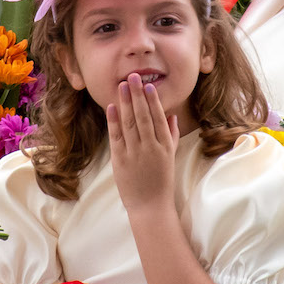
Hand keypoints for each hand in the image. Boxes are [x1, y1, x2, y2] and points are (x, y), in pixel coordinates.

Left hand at [107, 74, 178, 217]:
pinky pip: (116, 137)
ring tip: (122, 86)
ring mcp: (134, 154)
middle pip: (143, 117)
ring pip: (129, 124)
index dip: (153, 101)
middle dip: (137, 95)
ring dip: (125, 103)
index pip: (158, 119)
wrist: (150, 206)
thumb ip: (171, 135)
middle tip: (133, 76)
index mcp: (164, 146)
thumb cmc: (161, 180)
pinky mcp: (120, 160)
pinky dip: (113, 121)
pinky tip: (112, 107)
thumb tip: (171, 115)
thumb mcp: (171, 157)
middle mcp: (150, 148)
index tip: (149, 85)